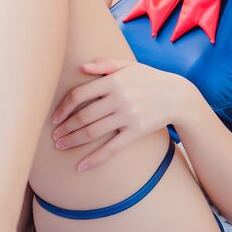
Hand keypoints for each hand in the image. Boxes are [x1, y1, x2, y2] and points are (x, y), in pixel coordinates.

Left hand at [49, 58, 185, 171]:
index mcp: (113, 81)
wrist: (178, 96)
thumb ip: (104, 64)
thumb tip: (81, 68)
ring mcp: (128, 116)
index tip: (55, 118)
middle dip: (65, 128)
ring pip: (93, 132)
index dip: (63, 108)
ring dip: (73, 141)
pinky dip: (94, 159)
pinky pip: (111, 148)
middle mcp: (119, 98)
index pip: (79, 95)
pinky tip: (81, 166)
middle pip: (83, 116)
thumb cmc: (149, 79)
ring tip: (61, 146)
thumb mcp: (129, 66)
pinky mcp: (136, 132)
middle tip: (54, 136)